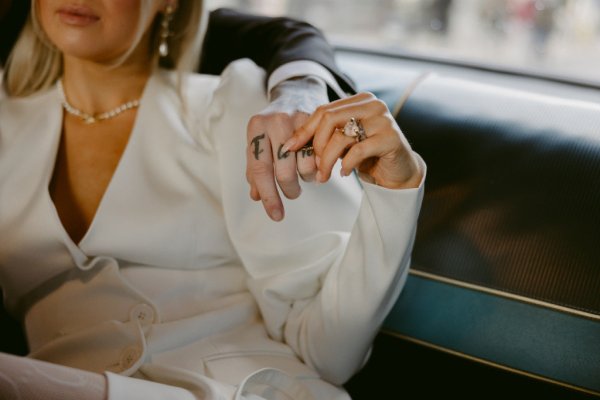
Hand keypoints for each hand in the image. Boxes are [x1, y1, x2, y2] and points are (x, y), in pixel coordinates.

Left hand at [246, 76, 326, 220]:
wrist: (296, 93)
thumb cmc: (274, 126)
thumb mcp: (259, 143)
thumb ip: (256, 170)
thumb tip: (256, 197)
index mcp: (255, 128)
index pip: (260, 170)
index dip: (268, 197)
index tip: (275, 215)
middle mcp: (275, 122)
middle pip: (284, 172)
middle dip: (290, 190)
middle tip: (292, 193)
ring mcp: (298, 119)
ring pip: (306, 166)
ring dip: (305, 178)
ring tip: (302, 172)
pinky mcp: (318, 120)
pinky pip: (320, 156)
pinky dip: (318, 167)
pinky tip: (314, 163)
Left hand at [283, 92, 423, 189]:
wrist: (398, 172)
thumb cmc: (367, 156)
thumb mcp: (342, 143)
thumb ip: (324, 136)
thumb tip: (290, 143)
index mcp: (359, 100)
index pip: (323, 110)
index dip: (304, 130)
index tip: (290, 148)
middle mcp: (372, 105)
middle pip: (329, 119)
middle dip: (316, 146)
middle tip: (314, 166)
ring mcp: (383, 120)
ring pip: (341, 137)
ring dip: (328, 160)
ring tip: (324, 175)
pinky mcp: (391, 138)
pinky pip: (358, 150)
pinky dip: (347, 164)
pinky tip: (344, 173)